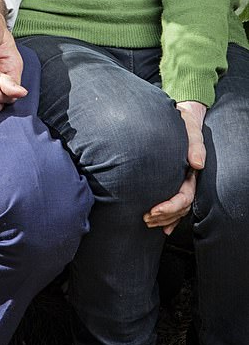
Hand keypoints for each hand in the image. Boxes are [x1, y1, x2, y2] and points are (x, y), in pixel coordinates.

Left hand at [143, 100, 206, 234]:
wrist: (177, 118)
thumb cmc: (183, 123)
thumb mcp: (190, 129)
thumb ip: (195, 145)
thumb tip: (198, 164)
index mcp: (191, 172)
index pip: (185, 197)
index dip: (171, 207)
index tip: (154, 210)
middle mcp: (187, 180)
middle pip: (180, 207)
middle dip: (164, 216)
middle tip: (146, 217)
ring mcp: (180, 182)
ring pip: (177, 210)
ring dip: (163, 219)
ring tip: (147, 220)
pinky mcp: (171, 181)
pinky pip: (172, 204)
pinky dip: (168, 218)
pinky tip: (161, 226)